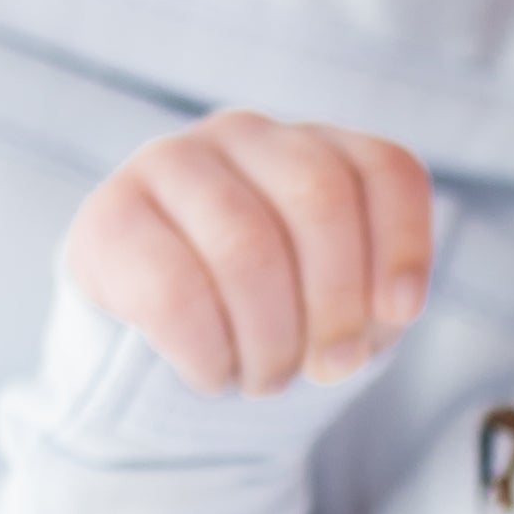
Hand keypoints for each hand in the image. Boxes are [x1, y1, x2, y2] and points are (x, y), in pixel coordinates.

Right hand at [63, 108, 432, 394]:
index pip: (384, 169)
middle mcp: (243, 134)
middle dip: (336, 302)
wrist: (159, 353)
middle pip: (319, 197)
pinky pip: (175, 291)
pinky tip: (212, 374)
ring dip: (271, 340)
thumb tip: (388, 308)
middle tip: (330, 366)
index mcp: (316, 148)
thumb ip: (376, 299)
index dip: (404, 247)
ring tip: (267, 378)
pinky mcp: (109, 217)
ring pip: (246, 246)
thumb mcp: (341, 310)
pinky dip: (208, 353)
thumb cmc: (270, 323)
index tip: (397, 316)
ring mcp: (169, 163)